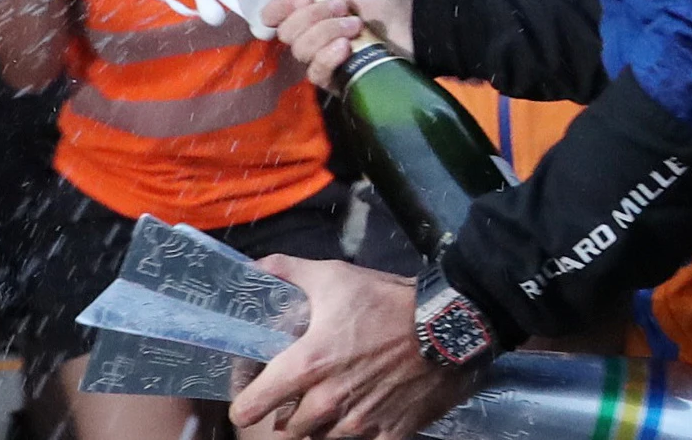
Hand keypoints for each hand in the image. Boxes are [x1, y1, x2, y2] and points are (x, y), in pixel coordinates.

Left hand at [230, 257, 471, 439]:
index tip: (250, 395)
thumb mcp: (333, 276)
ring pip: (322, 439)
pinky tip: (365, 411)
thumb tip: (254, 269)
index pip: (252, 406)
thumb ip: (287, 271)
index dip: (245, 403)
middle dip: (287, 414)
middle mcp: (328, 402)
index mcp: (307, 366)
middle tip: (298, 394)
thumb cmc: (387, 301)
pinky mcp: (391, 433)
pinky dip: (359, 433)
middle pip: (287, 430)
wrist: (447, 326)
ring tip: (333, 399)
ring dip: (321, 425)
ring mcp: (360, 422)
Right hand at [260, 0, 414, 90]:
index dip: (279, 7)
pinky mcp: (334, 77)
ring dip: (327, 32)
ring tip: (355, 25)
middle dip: (314, 17)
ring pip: (300, 50)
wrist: (411, 21)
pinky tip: (347, 48)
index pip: (271, 14)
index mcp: (306, 7)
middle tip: (343, 6)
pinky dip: (328, 57)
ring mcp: (320, 56)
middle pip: (285, 32)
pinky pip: (315, 73)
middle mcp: (308, 32)